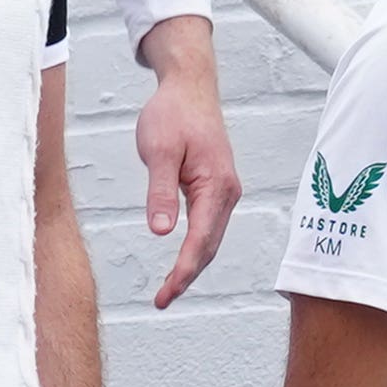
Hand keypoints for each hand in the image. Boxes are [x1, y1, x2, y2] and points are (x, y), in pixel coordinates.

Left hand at [133, 20, 239, 305]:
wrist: (189, 86)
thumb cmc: (173, 113)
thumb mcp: (158, 151)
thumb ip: (160, 192)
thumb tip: (161, 232)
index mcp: (216, 185)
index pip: (200, 240)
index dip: (183, 271)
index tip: (166, 294)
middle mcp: (227, 192)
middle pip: (209, 246)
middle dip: (187, 276)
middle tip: (162, 301)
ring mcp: (223, 191)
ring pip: (210, 239)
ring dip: (191, 265)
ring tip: (168, 290)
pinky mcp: (215, 187)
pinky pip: (208, 226)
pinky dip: (195, 248)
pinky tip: (180, 261)